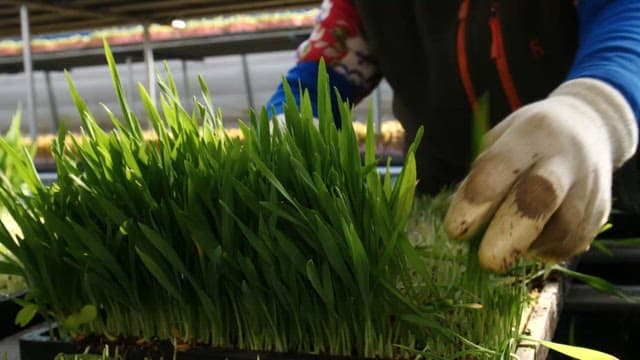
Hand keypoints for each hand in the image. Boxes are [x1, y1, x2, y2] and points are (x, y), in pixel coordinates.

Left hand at [444, 78, 637, 272]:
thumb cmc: (525, 141)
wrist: (586, 127)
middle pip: (541, 196)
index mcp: (529, 134)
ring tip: (507, 251)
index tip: (455, 229)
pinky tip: (531, 246)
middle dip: (509, 234)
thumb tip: (462, 226)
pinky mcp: (600, 209)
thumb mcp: (497, 142)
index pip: (500, 166)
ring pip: (564, 227)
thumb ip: (479, 179)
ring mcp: (588, 184)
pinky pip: (574, 241)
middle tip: (486, 259)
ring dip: (529, 247)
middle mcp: (564, 157)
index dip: (475, 201)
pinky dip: (548, 251)